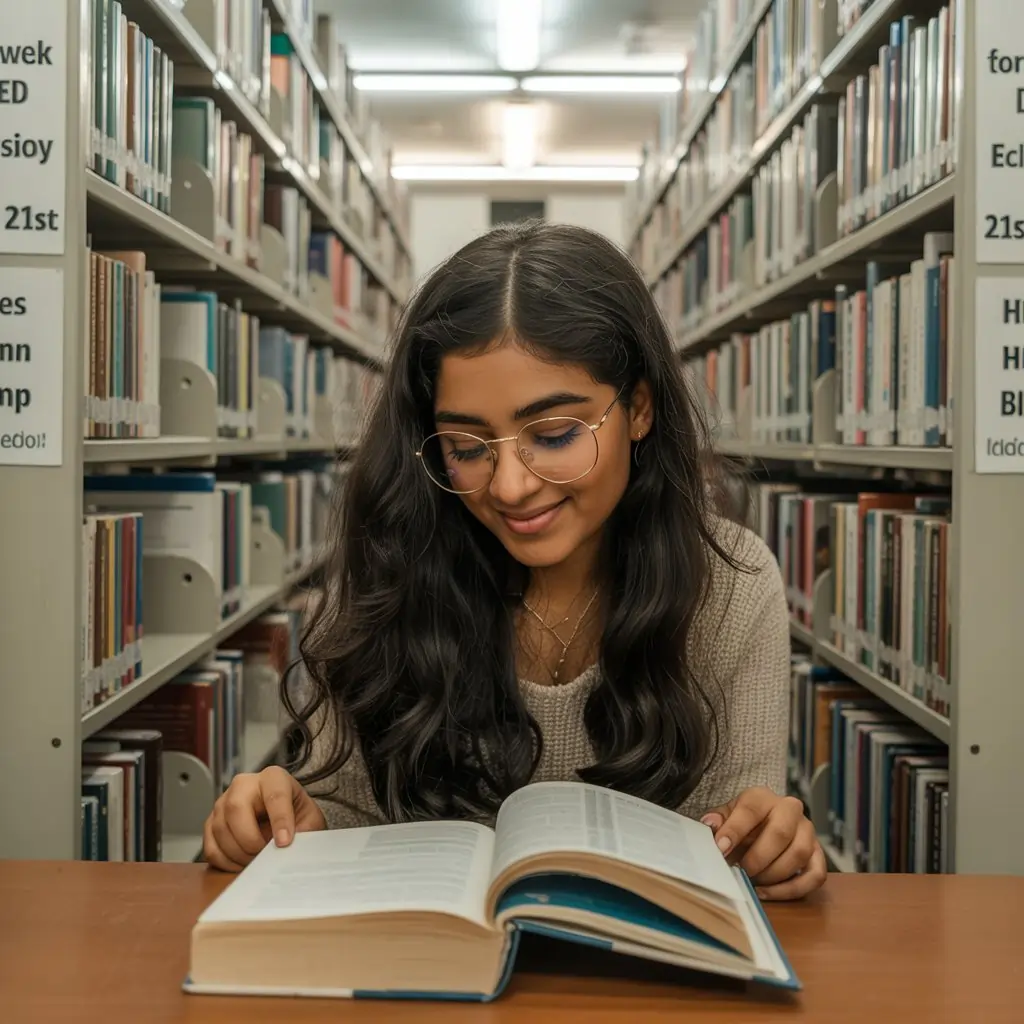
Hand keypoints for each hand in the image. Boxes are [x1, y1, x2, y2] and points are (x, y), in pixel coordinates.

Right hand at [203, 765, 326, 871]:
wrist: (281, 815)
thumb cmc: (296, 813)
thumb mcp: (309, 818)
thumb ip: (305, 830)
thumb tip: (291, 848)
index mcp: (273, 777)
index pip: (274, 796)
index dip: (280, 821)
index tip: (284, 842)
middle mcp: (244, 784)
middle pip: (236, 809)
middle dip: (250, 839)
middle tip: (265, 854)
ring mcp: (223, 802)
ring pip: (220, 829)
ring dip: (239, 854)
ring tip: (257, 860)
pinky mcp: (211, 822)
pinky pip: (211, 847)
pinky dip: (226, 862)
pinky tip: (242, 863)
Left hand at [700, 787, 825, 899]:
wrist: (766, 822)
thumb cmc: (744, 822)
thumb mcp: (727, 815)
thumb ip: (718, 820)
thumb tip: (710, 824)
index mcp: (762, 797)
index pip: (751, 810)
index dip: (735, 830)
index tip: (721, 848)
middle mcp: (790, 810)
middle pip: (781, 833)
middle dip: (759, 857)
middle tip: (742, 870)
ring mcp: (808, 832)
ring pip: (799, 854)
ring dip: (774, 874)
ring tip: (753, 881)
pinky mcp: (818, 855)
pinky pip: (814, 876)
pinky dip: (791, 889)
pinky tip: (767, 892)